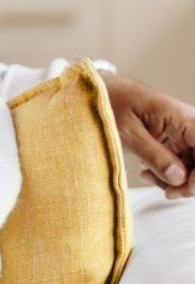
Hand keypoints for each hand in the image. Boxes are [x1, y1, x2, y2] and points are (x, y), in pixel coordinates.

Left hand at [102, 71, 194, 197]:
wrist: (99, 92)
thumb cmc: (111, 103)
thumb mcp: (127, 132)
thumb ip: (153, 154)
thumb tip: (178, 178)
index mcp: (182, 117)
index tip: (181, 187)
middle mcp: (188, 125)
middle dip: (188, 181)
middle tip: (167, 191)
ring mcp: (182, 134)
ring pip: (193, 166)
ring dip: (175, 179)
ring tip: (148, 176)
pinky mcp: (173, 141)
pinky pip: (180, 163)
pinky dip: (166, 173)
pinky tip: (148, 173)